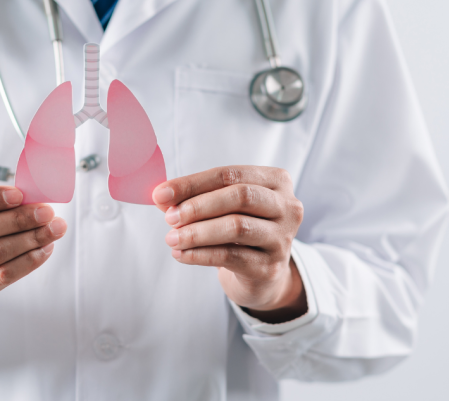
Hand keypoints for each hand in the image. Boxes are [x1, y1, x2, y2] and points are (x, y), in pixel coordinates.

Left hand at [152, 166, 306, 322]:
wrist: (261, 274)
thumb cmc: (239, 230)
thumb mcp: (221, 208)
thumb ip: (194, 198)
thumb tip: (161, 196)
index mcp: (276, 181)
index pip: (230, 175)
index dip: (193, 183)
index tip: (161, 193)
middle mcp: (287, 206)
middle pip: (240, 196)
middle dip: (198, 206)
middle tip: (170, 217)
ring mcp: (282, 238)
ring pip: (237, 227)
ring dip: (197, 232)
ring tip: (171, 238)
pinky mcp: (270, 267)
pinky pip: (231, 256)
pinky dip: (200, 254)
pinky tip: (181, 254)